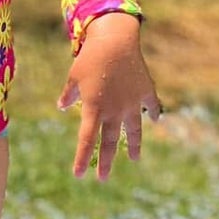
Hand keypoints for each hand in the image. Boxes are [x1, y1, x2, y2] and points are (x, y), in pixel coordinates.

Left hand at [57, 12, 160, 181]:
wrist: (116, 39)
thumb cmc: (90, 57)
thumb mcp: (73, 76)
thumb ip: (68, 94)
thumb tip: (62, 106)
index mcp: (94, 108)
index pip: (87, 140)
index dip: (82, 158)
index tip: (78, 175)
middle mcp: (114, 110)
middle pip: (110, 142)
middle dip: (105, 162)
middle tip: (102, 179)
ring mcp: (132, 103)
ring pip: (134, 131)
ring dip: (133, 146)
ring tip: (133, 159)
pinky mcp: (146, 92)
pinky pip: (151, 107)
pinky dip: (154, 114)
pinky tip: (156, 121)